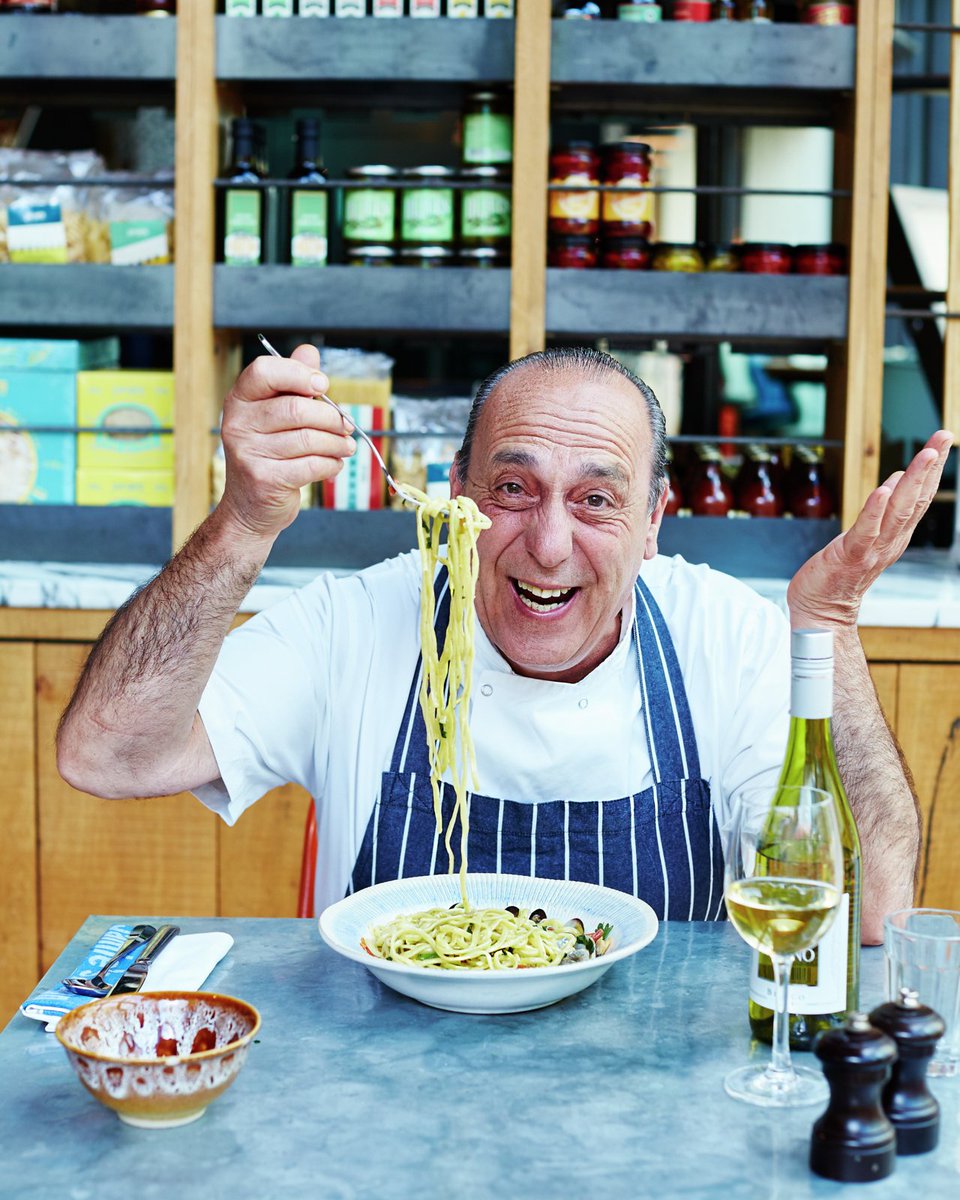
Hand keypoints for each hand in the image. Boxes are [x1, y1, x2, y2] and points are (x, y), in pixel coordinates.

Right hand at [218, 343, 355, 539]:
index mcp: (240, 401)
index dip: (298, 373)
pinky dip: (331, 464)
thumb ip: (293, 383)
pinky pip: (312, 465)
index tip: (322, 385)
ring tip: (346, 446)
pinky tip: (333, 464)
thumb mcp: (276, 415)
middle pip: (296, 408)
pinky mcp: (265, 479)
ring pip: (309, 439)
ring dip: (337, 443)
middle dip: (330, 417)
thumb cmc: (269, 456)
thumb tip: (309, 350)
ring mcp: (249, 453)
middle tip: (346, 425)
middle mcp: (239, 424)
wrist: (251, 508)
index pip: (263, 371)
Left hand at [787, 430, 953, 627]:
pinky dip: (875, 510)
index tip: (942, 440)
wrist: (823, 610)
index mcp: (896, 534)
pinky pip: (867, 531)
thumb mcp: (865, 534)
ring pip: (899, 511)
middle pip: (917, 499)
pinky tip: (882, 490)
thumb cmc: (840, 572)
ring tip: (925, 455)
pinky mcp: (851, 555)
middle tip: (942, 437)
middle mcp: (891, 540)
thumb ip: (883, 510)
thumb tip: (896, 479)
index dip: (932, 468)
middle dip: (930, 467)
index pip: (921, 496)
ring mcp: (874, 549)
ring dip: (913, 482)